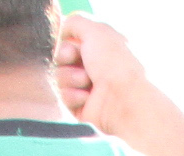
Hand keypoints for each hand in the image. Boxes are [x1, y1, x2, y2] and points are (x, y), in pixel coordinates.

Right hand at [53, 13, 151, 130]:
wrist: (123, 99)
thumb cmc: (114, 62)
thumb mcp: (95, 30)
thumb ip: (75, 22)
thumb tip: (64, 30)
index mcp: (101, 47)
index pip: (70, 41)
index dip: (68, 44)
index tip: (76, 48)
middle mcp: (95, 65)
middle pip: (62, 58)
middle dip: (67, 59)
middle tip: (83, 64)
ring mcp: (88, 86)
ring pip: (60, 76)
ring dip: (72, 77)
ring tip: (89, 83)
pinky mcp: (82, 106)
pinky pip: (64, 96)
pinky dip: (74, 95)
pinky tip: (88, 98)